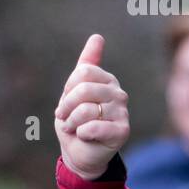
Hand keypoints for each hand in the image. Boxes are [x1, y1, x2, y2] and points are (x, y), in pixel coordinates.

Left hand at [54, 34, 129, 178]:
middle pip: (83, 89)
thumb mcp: (73, 91)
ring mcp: (122, 112)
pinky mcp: (122, 131)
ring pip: (85, 110)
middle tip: (67, 118)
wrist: (79, 152)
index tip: (66, 103)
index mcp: (107, 80)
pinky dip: (80, 133)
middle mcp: (118, 93)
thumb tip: (98, 36)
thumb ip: (86, 64)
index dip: (68, 90)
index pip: (83, 72)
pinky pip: (91, 127)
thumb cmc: (75, 121)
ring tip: (75, 128)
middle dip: (66, 107)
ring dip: (72, 123)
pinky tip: (86, 137)